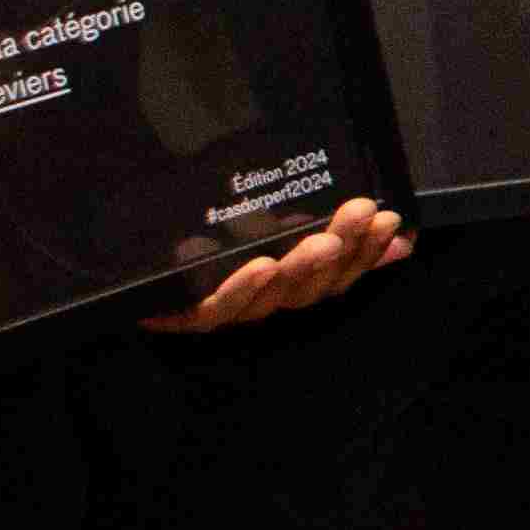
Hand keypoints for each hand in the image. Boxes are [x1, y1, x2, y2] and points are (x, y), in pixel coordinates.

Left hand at [150, 194, 408, 333]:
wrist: (126, 257)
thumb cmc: (199, 239)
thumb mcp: (268, 221)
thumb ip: (326, 229)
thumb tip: (402, 236)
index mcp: (288, 281)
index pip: (339, 272)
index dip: (368, 250)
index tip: (391, 220)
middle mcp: (265, 299)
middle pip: (312, 284)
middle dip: (342, 249)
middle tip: (361, 215)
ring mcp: (229, 309)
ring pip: (274, 297)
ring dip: (301, 268)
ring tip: (321, 241)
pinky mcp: (188, 314)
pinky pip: (220, 308)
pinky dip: (243, 288)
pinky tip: (263, 265)